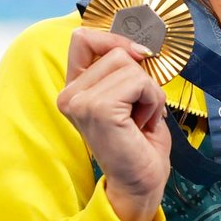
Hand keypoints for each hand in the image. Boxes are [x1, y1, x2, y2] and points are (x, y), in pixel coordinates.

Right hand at [57, 27, 170, 220]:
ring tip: (140, 119)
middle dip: (141, 78)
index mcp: (75, 88)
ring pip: (130, 65)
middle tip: (139, 110)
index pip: (83, 38)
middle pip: (116, 51)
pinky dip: (152, 100)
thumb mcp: (131, 95)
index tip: (139, 57)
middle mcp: (69, 94)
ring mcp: (79, 101)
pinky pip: (139, 82)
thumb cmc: (140, 143)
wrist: (141, 183)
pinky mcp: (96, 109)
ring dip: (149, 92)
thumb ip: (125, 67)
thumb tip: (140, 42)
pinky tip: (142, 124)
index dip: (116, 40)